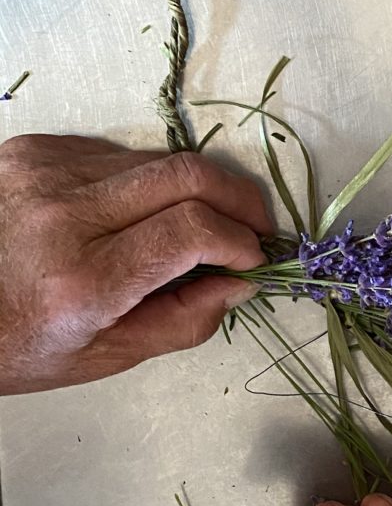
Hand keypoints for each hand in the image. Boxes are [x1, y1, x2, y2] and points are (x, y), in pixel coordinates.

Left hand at [0, 133, 270, 393]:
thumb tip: (241, 281)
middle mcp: (63, 216)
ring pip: (157, 160)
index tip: (253, 258)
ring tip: (192, 225)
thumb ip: (183, 321)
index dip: (239, 239)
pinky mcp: (32, 150)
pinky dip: (142, 180)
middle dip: (238, 197)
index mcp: (83, 281)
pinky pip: (116, 154)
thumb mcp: (103, 355)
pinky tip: (129, 213)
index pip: (192, 231)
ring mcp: (44, 173)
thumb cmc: (19, 343)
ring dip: (191, 191)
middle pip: (188, 175)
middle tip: (254, 225)